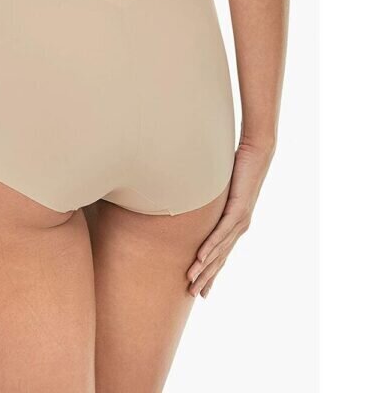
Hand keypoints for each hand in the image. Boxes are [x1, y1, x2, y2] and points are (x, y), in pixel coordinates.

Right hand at [186, 138, 274, 297]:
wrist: (257, 154)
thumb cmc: (237, 167)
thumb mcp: (218, 189)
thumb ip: (208, 198)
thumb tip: (191, 199)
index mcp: (235, 225)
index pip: (221, 254)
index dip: (212, 273)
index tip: (202, 290)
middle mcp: (239, 227)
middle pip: (220, 258)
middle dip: (206, 277)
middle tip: (193, 294)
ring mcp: (240, 220)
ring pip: (220, 250)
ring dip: (205, 267)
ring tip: (192, 281)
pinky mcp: (239, 209)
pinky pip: (222, 232)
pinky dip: (211, 246)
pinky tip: (201, 258)